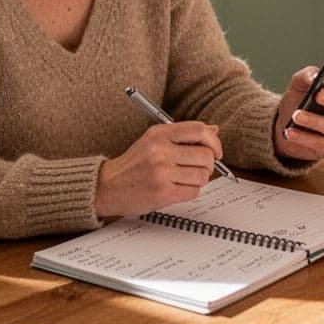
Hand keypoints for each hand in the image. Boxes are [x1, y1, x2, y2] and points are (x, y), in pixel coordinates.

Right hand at [93, 121, 222, 217]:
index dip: (214, 141)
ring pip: (203, 176)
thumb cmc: (133, 164)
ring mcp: (162, 173)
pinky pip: (193, 192)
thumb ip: (184, 135)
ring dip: (199, 180)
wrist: (107, 186)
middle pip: (206, 155)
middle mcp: (160, 151)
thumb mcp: (154, 140)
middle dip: (208, 164)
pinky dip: (190, 192)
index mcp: (159, 134)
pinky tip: (177, 188)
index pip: (199, 130)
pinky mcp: (163, 193)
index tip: (216, 151)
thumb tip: (214, 130)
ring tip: (184, 179)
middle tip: (199, 168)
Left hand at [272, 66, 323, 162]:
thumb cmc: (299, 100)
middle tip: (318, 95)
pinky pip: (322, 144)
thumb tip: (314, 76)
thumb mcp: (299, 84)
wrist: (286, 125)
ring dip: (314, 121)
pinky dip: (304, 138)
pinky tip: (291, 132)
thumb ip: (307, 75)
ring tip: (296, 116)